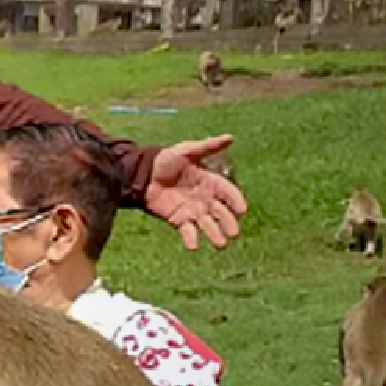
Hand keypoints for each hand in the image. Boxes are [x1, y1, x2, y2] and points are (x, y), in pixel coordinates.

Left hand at [144, 135, 246, 249]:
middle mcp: (205, 199)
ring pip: (207, 225)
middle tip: (234, 233)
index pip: (228, 192)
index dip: (236, 200)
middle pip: (221, 213)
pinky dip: (191, 239)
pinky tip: (193, 247)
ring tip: (221, 245)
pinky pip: (187, 231)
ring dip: (214, 235)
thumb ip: (207, 146)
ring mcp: (193, 210)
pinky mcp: (178, 219)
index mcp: (211, 182)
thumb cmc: (166, 160)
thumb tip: (230, 137)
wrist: (142, 173)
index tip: (242, 210)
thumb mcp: (186, 151)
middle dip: (229, 223)